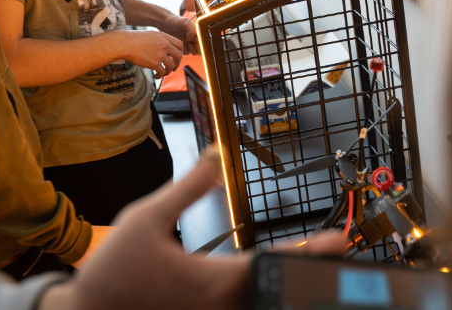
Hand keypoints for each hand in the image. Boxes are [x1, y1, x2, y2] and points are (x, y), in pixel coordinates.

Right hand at [38, 151, 345, 309]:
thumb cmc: (113, 272)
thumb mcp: (146, 218)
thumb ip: (187, 188)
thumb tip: (214, 156)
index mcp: (212, 280)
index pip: (273, 264)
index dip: (311, 251)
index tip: (338, 241)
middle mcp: (219, 307)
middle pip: (275, 290)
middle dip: (307, 272)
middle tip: (334, 254)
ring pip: (258, 304)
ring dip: (283, 285)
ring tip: (307, 266)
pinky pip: (238, 309)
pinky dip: (258, 297)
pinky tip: (262, 286)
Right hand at [119, 30, 183, 78]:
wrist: (125, 44)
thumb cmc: (134, 39)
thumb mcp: (151, 34)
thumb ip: (160, 39)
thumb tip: (165, 46)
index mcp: (164, 37)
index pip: (179, 44)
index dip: (180, 51)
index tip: (176, 57)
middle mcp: (164, 45)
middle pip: (179, 55)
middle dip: (177, 63)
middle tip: (173, 67)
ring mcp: (160, 54)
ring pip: (171, 65)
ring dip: (169, 71)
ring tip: (164, 73)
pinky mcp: (154, 63)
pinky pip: (162, 72)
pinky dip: (160, 75)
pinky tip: (156, 76)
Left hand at [158, 14, 199, 55]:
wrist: (163, 23)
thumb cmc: (175, 20)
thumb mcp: (184, 22)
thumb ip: (191, 29)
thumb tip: (192, 39)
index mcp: (197, 32)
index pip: (204, 42)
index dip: (201, 43)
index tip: (194, 40)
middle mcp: (194, 38)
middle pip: (200, 49)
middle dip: (197, 48)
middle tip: (190, 43)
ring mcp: (188, 43)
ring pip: (194, 52)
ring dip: (191, 50)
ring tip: (185, 43)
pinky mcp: (181, 47)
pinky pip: (185, 53)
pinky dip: (183, 51)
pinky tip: (179, 45)